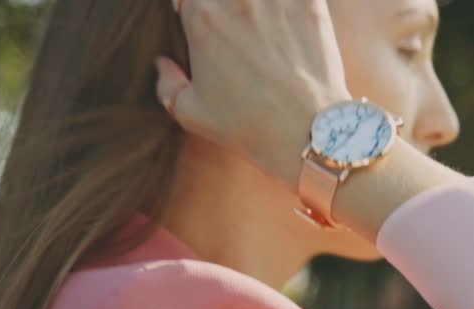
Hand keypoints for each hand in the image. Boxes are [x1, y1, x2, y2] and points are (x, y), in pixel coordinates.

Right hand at [155, 0, 353, 186]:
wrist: (307, 132)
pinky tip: (295, 24)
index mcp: (201, 15)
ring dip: (262, 6)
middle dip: (229, 8)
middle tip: (242, 33)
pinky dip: (295, 5)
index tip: (209, 24)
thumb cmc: (248, 126)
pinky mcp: (310, 3)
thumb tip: (163, 64)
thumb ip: (168, 84)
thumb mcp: (191, 113)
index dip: (197, 10)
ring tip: (267, 27)